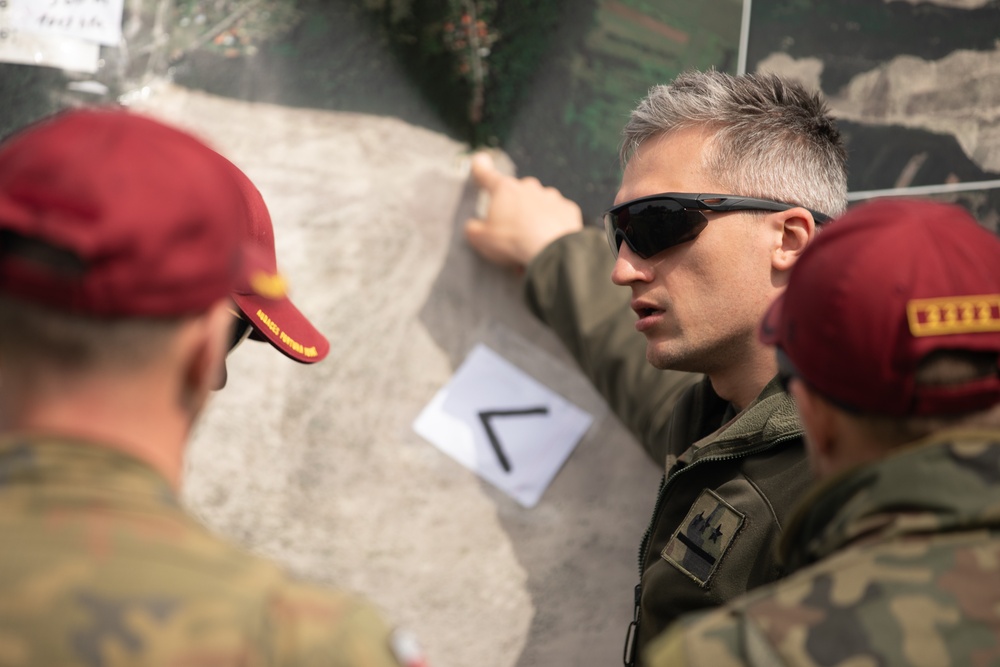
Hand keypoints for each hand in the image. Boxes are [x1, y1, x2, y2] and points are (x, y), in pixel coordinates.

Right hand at [464, 152, 582, 270]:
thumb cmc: (514, 242)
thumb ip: (473, 229)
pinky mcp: (567, 209)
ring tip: (529, 241)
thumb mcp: (481, 239)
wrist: (551, 250)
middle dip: (511, 209)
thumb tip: (473, 227)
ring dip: (532, 218)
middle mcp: (528, 187)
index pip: (486, 175)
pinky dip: (551, 225)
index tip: (480, 162)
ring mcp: (550, 196)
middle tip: (509, 232)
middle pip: (515, 194)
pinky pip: (556, 215)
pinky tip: (547, 240)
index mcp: (503, 189)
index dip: (480, 169)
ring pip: (537, 204)